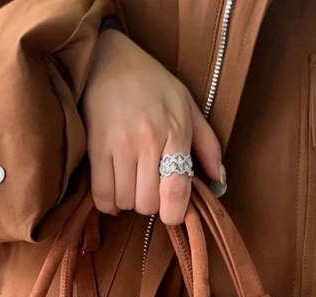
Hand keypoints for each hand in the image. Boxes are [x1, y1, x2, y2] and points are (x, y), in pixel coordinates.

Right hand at [81, 29, 224, 224]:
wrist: (109, 61)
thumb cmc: (153, 86)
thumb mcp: (189, 107)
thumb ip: (208, 146)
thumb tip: (220, 182)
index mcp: (176, 132)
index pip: (176, 189)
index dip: (174, 213)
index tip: (171, 216)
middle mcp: (148, 140)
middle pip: (148, 202)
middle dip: (150, 204)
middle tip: (148, 188)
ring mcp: (120, 145)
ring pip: (125, 201)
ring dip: (128, 201)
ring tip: (130, 185)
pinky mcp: (96, 148)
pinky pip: (101, 196)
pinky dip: (108, 203)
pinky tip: (113, 192)